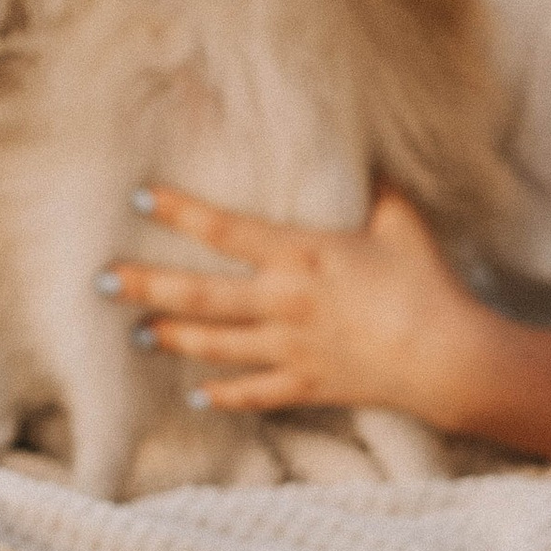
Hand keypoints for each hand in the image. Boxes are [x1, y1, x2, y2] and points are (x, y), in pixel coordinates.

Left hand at [104, 179, 492, 421]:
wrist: (448, 358)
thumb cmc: (427, 283)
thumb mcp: (401, 221)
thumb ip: (372, 188)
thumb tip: (356, 154)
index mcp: (302, 256)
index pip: (225, 231)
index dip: (179, 213)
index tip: (140, 198)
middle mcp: (284, 303)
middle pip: (200, 296)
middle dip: (147, 287)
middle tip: (102, 281)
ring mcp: (291, 349)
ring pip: (215, 345)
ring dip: (171, 339)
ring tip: (136, 334)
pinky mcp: (307, 385)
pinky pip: (255, 394)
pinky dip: (223, 396)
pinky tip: (195, 396)